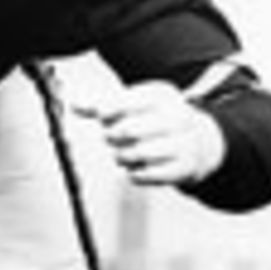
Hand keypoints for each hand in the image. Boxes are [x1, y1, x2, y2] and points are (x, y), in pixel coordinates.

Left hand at [74, 81, 224, 186]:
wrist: (197, 141)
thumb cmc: (153, 119)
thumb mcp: (131, 104)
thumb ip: (101, 105)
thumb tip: (73, 105)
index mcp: (162, 95)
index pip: (123, 101)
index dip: (105, 112)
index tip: (102, 116)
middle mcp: (176, 116)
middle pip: (127, 130)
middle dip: (111, 136)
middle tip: (111, 136)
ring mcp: (183, 143)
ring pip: (135, 153)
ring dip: (121, 156)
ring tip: (123, 152)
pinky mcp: (183, 168)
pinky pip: (144, 175)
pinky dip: (133, 172)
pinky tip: (137, 165)